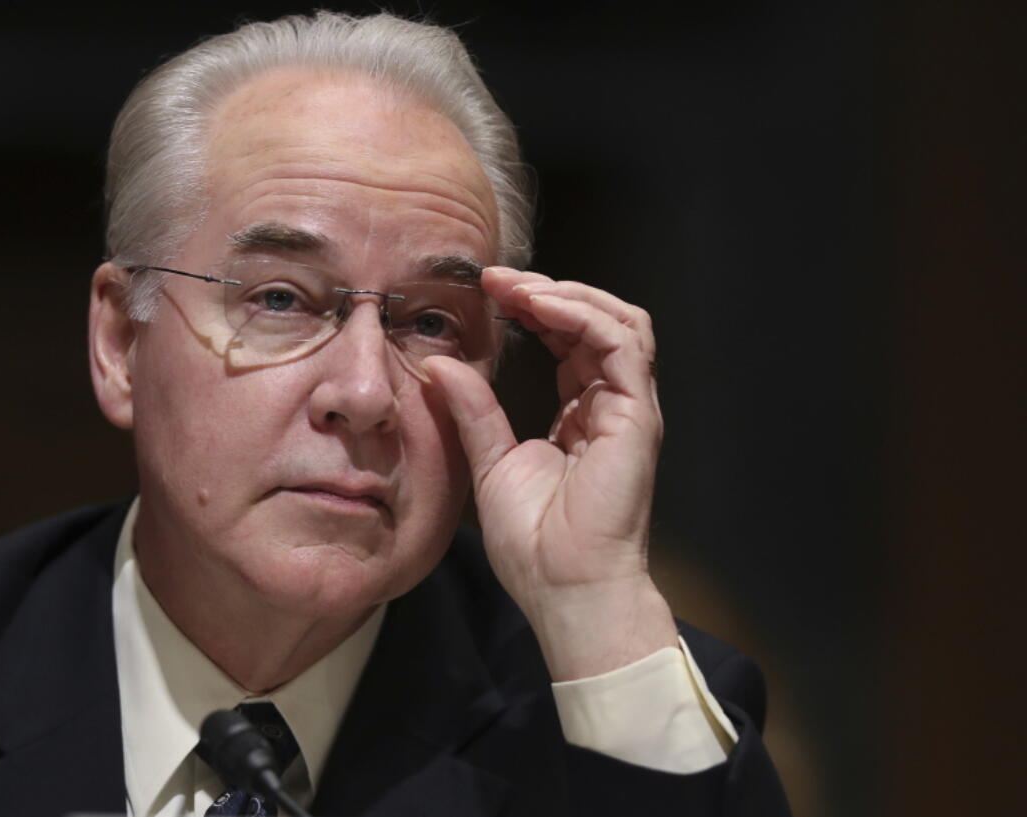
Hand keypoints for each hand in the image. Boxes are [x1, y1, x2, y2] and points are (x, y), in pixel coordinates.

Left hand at [422, 267, 677, 680]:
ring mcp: (628, 408)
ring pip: (619, 321)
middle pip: (595, 320)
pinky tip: (539, 307)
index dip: (533, 308)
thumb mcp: (490, 461)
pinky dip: (582, 315)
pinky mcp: (636, 415)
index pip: (568, 340)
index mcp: (580, 413)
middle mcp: (609, 404)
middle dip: (547, 290)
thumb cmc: (534, 543)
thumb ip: (474, 410)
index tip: (486, 293)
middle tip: (496, 280)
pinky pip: (622, 343)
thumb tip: (441, 365)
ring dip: (567, 294)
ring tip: (518, 288)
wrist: (565, 589)